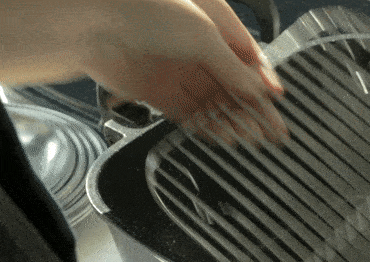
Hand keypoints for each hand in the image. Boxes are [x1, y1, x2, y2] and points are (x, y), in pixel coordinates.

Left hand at [82, 0, 287, 144]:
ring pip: (212, 102)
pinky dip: (205, 127)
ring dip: (232, 121)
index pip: (247, 56)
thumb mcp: (204, 35)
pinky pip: (187, 114)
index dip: (263, 81)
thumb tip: (257, 92)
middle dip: (253, 108)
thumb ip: (233, 69)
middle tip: (273, 132)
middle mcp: (194, 46)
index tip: (278, 102)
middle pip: (231, 84)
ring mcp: (174, 70)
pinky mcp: (155, 92)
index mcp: (212, 22)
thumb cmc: (146, 8)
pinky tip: (223, 138)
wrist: (90, 22)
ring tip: (252, 140)